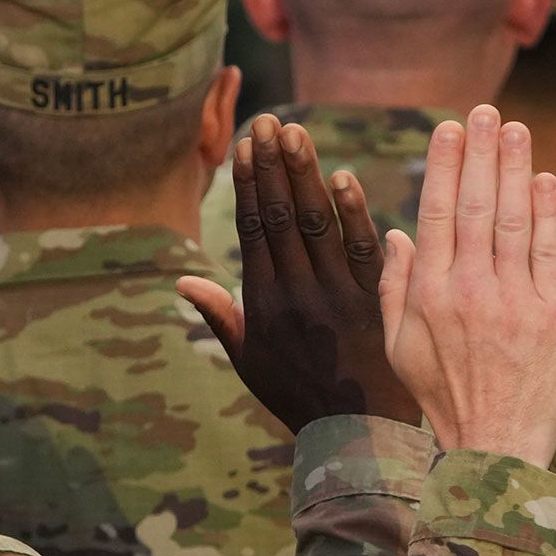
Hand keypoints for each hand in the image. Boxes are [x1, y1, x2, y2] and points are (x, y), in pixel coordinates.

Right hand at [178, 115, 418, 432]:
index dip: (247, 185)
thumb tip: (180, 282)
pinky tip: (343, 179)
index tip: (245, 145)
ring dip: (306, 177)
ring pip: (317, 226)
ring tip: (296, 135)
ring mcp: (337, 297)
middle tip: (270, 121)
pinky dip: (354, 215)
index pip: (252, 230)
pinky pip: (362, 252)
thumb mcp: (249, 362)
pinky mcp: (375, 303)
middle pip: (281, 218)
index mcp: (263, 304)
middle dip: (273, 167)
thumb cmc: (297, 396)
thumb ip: (220, 316)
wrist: (355, 434)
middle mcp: (296, 294)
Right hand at [377, 107, 555, 466]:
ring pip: (514, 219)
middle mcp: (468, 290)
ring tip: (515, 128)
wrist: (495, 447)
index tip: (448, 128)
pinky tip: (544, 178)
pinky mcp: (553, 315)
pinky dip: (549, 211)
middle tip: (484, 111)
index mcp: (428, 295)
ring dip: (515, 167)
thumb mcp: (399, 348)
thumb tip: (399, 234)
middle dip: (480, 152)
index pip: (436, 213)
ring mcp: (513, 301)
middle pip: (476, 205)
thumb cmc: (443, 399)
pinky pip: (550, 252)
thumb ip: (395, 287)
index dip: (444, 165)